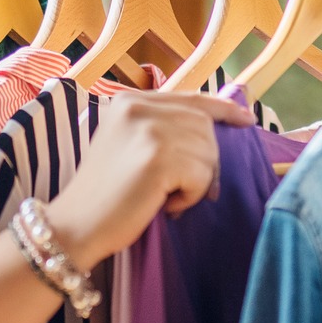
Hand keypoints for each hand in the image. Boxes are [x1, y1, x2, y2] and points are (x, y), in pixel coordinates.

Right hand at [45, 91, 255, 265]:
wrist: (76, 225)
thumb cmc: (104, 194)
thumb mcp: (127, 145)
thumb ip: (162, 128)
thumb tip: (215, 126)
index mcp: (128, 100)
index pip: (190, 97)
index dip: (223, 108)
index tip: (245, 119)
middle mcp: (137, 106)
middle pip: (204, 126)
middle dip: (205, 161)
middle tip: (182, 190)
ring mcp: (148, 130)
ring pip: (207, 151)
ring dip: (195, 182)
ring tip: (163, 196)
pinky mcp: (157, 157)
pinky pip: (201, 175)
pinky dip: (190, 197)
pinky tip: (163, 205)